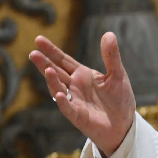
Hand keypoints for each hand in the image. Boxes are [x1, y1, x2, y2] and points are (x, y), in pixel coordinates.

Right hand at [29, 32, 135, 157]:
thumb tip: (109, 34)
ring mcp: (74, 101)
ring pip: (59, 89)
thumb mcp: (117, 74)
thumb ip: (111, 56)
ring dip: (52, 80)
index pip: (63, 60)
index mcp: (82, 75)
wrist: (124, 124)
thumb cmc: (119, 99)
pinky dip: (63, 102)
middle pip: (56, 72)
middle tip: (33, 53)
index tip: (38, 39)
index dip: (51, 50)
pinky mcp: (78, 116)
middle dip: (45, 63)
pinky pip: (68, 108)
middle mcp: (75, 86)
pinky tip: (60, 94)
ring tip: (47, 69)